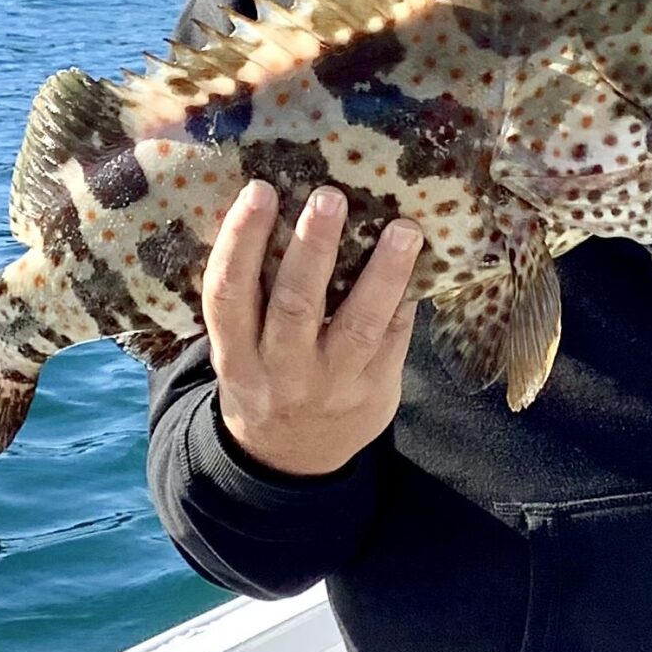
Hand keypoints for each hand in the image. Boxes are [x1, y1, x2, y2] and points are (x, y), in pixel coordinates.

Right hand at [204, 180, 422, 477]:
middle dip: (313, 249)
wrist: (289, 461)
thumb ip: (251, 296)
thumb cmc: (263, 377)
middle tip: (330, 197)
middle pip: (295, 305)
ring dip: (383, 273)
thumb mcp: (238, 348)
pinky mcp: (374, 392)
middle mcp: (280, 371)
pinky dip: (406, 300)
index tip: (260, 190)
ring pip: (357, 325)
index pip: (228, 293)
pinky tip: (422, 264)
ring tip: (404, 228)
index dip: (240, 241)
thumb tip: (278, 205)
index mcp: (235, 354)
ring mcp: (331, 385)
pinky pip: (394, 340)